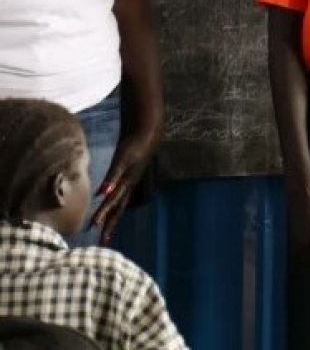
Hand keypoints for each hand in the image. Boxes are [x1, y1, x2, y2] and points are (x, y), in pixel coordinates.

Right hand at [92, 125, 158, 243]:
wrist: (148, 131)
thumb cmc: (135, 151)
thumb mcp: (126, 167)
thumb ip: (116, 179)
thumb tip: (106, 191)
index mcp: (128, 186)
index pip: (119, 209)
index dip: (113, 225)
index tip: (105, 242)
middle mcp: (129, 183)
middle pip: (118, 207)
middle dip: (110, 224)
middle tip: (102, 242)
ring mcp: (127, 173)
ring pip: (116, 194)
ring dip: (106, 209)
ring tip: (95, 223)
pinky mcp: (124, 160)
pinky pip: (116, 173)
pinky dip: (110, 183)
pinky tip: (103, 193)